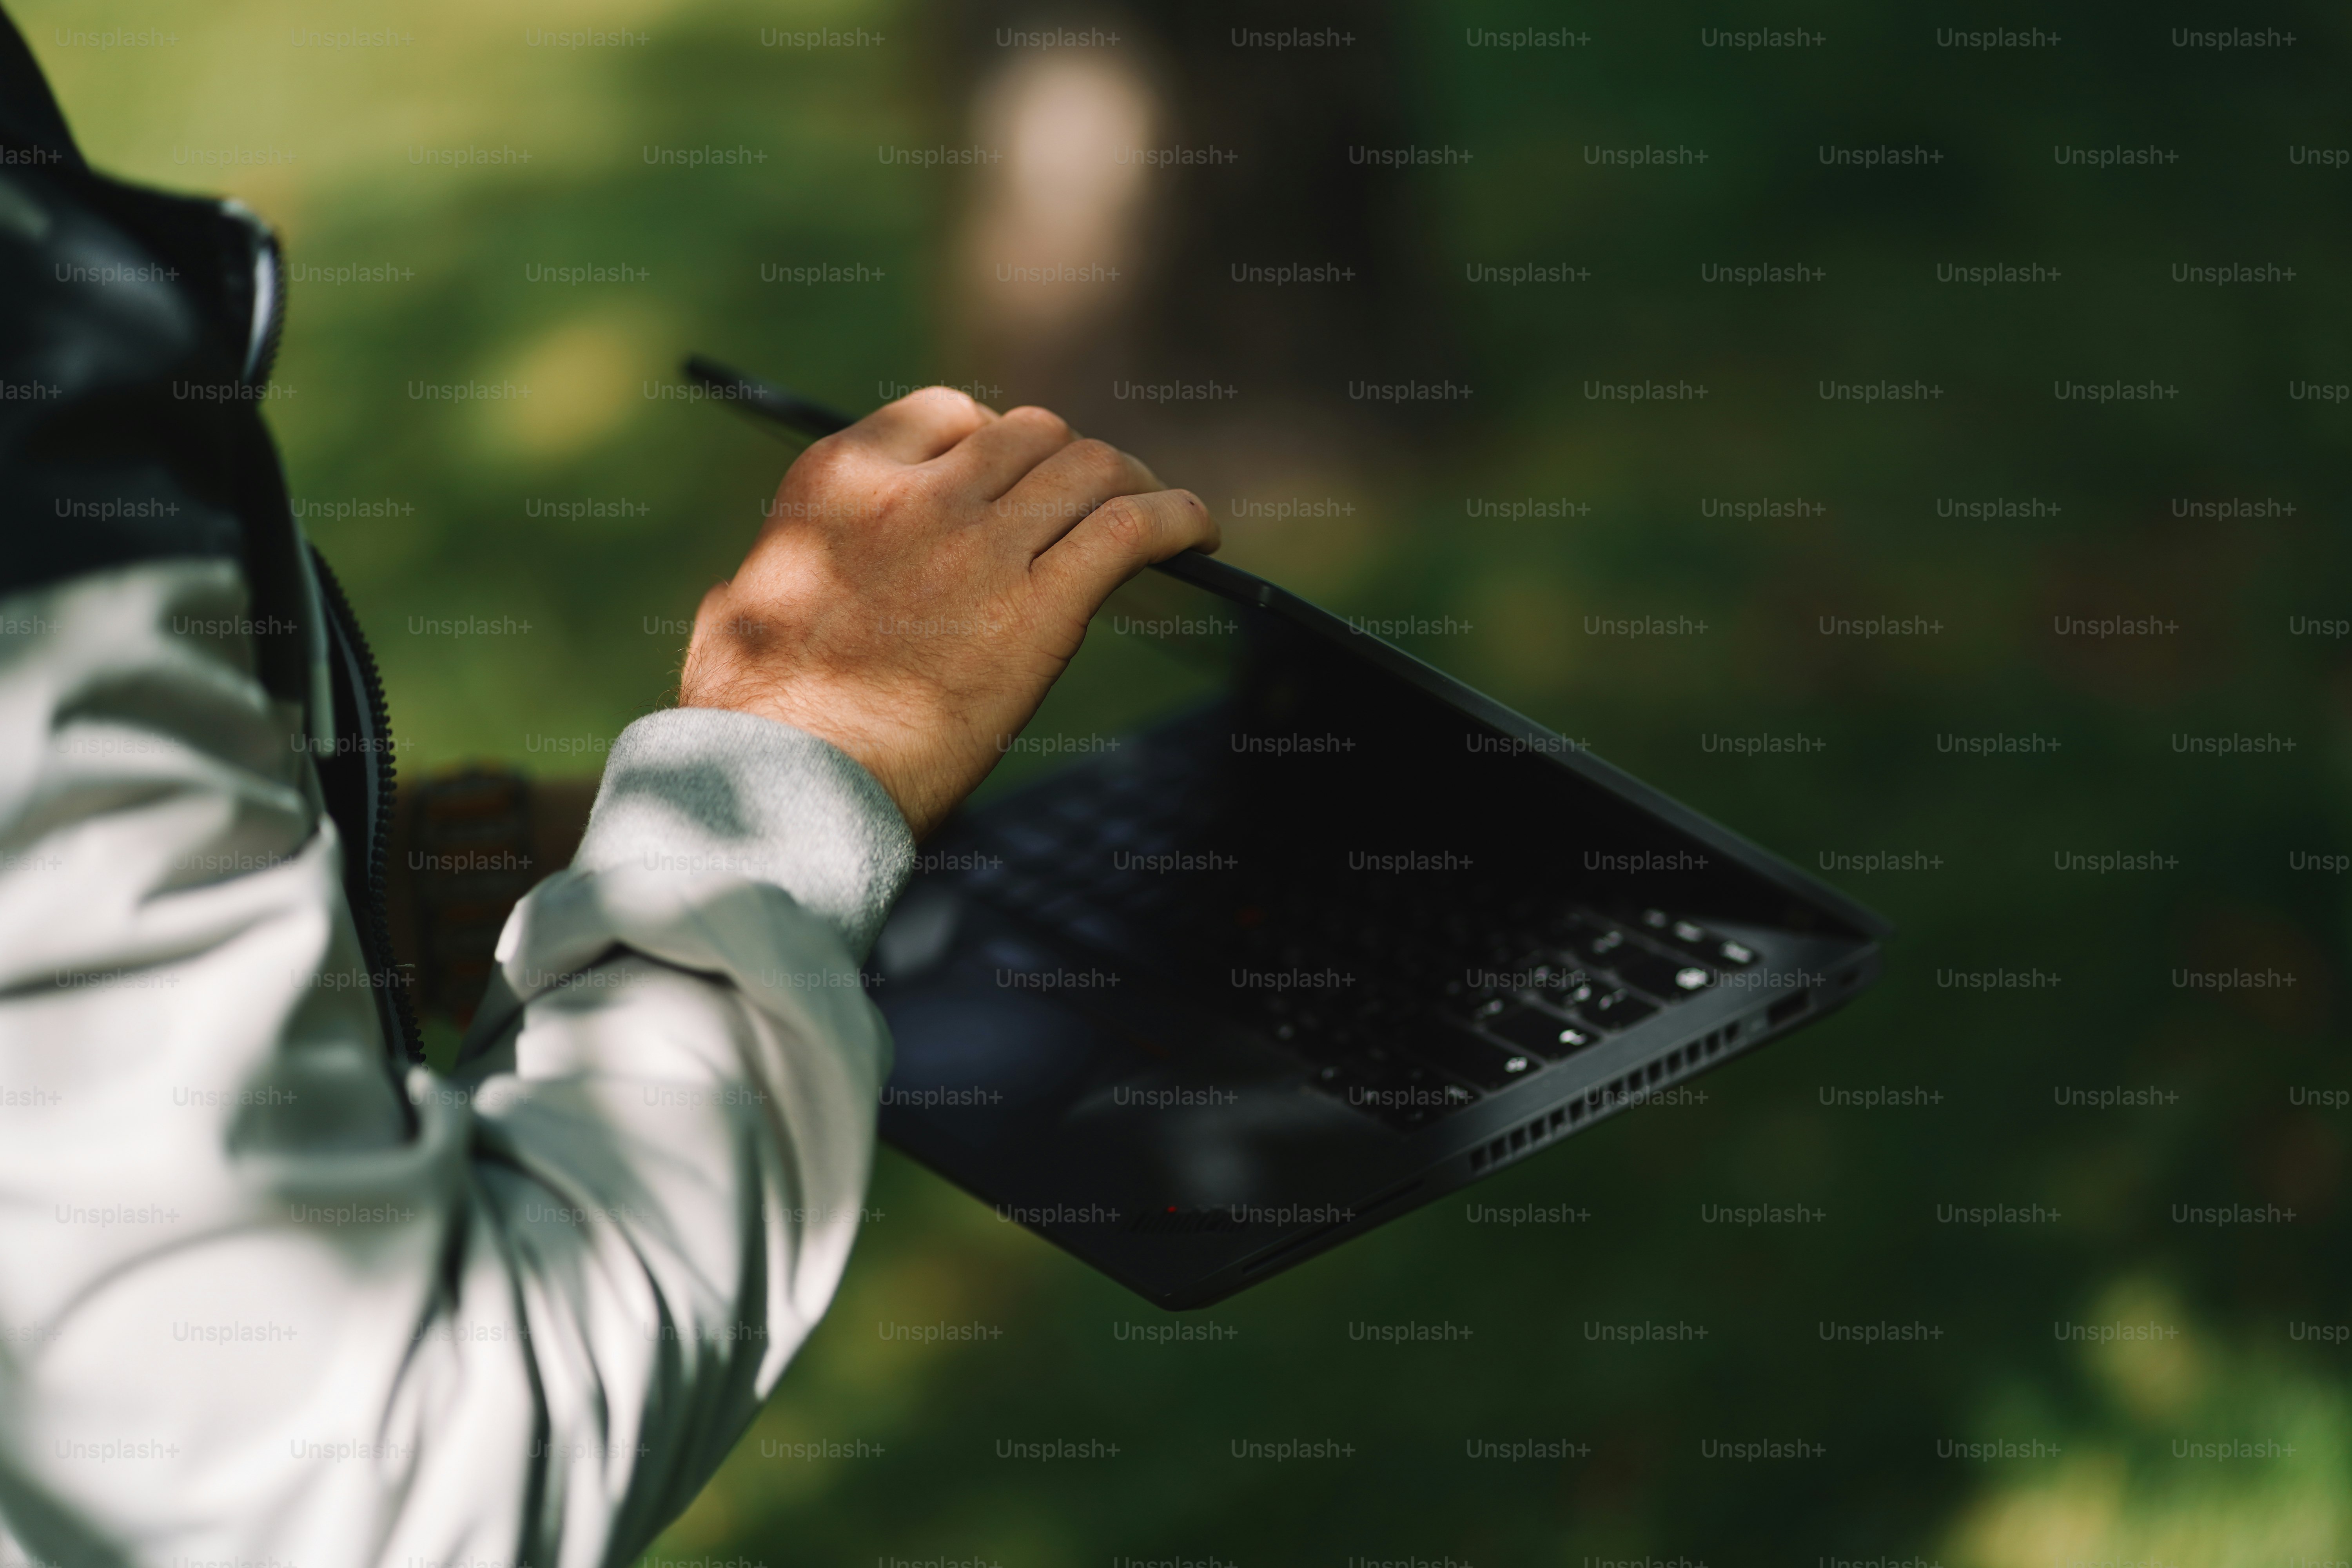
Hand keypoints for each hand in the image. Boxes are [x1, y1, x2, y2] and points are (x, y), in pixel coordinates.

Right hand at [678, 388, 1218, 837]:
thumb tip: (758, 580)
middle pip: (1031, 435)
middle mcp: (919, 495)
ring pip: (1090, 469)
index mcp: (840, 479)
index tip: (1014, 477)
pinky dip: (1178, 519)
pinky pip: (1132, 530)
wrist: (785, 782)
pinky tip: (1200, 535)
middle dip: (1069, 462)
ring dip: (1132, 483)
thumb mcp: (739, 609)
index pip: (944, 414)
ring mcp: (984, 547)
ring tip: (1158, 513)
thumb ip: (771, 570)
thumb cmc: (749, 720)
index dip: (993, 438)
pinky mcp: (1042, 610)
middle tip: (1094, 502)